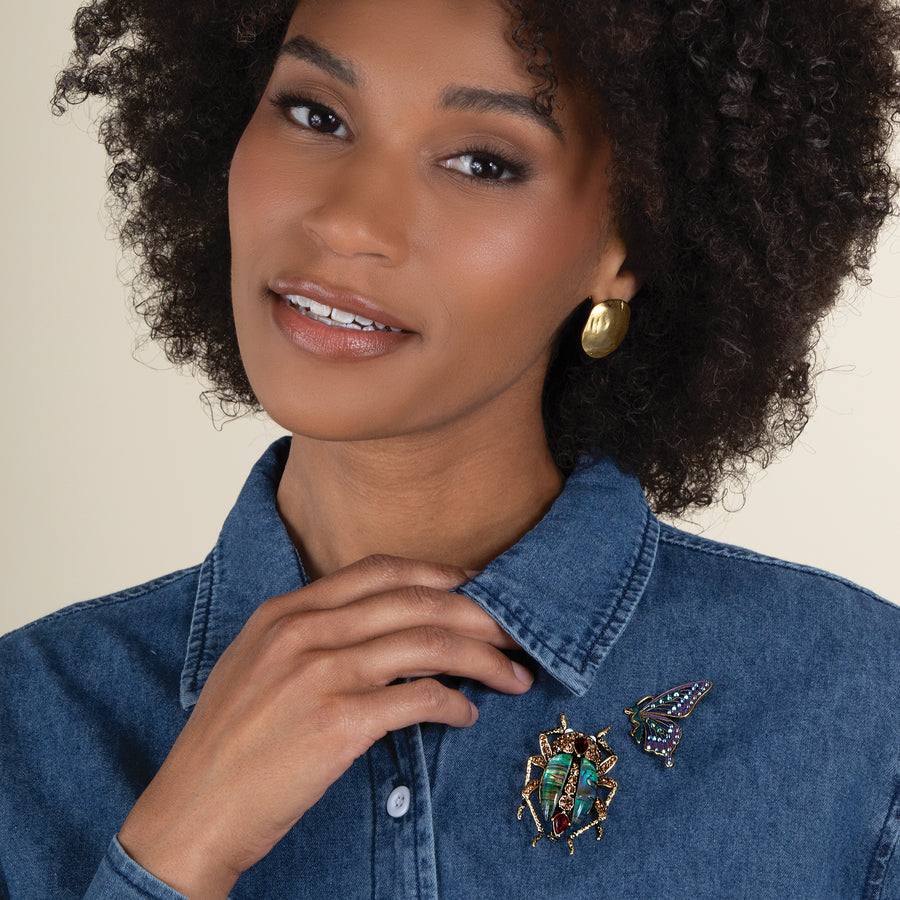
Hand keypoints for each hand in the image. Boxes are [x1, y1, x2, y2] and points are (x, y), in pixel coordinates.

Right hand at [117, 554, 531, 898]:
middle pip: (415, 601)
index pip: (379, 570)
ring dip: (483, 659)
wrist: (192, 810)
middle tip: (514, 631)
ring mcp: (322, 673)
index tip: (474, 586)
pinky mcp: (340, 722)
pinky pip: (421, 698)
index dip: (437, 573)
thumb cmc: (229, 743)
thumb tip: (382, 629)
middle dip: (477, 613)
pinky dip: (456, 703)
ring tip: (513, 675)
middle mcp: (305, 630)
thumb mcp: (257, 664)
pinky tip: (468, 714)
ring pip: (429, 643)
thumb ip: (312, 634)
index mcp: (285, 611)